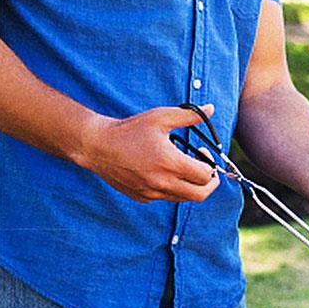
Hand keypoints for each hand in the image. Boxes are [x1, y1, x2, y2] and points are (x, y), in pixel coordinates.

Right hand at [78, 103, 220, 202]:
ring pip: (183, 198)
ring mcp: (151, 192)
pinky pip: (166, 198)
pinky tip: (165, 173)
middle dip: (209, 184)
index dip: (211, 165)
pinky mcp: (142, 197)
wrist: (97, 146)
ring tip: (185, 168)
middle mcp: (162, 182)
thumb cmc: (130, 129)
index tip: (203, 153)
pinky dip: (173, 189)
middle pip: (199, 195)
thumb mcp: (161, 117)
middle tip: (207, 170)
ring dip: (191, 187)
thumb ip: (190, 115)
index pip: (205, 176)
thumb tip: (212, 109)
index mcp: (170, 163)